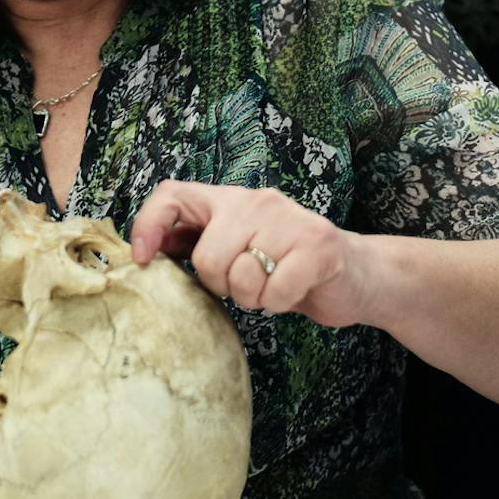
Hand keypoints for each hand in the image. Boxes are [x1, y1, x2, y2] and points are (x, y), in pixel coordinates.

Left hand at [129, 181, 367, 326]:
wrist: (357, 275)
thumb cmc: (288, 267)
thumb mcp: (237, 250)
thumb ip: (197, 245)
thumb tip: (143, 251)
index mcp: (230, 201)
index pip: (172, 194)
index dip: (148, 225)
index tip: (142, 260)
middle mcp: (257, 201)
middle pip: (206, 257)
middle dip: (223, 286)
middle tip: (250, 284)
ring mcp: (289, 219)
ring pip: (240, 276)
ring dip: (255, 297)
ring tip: (274, 285)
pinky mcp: (316, 244)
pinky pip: (274, 291)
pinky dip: (280, 304)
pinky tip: (294, 291)